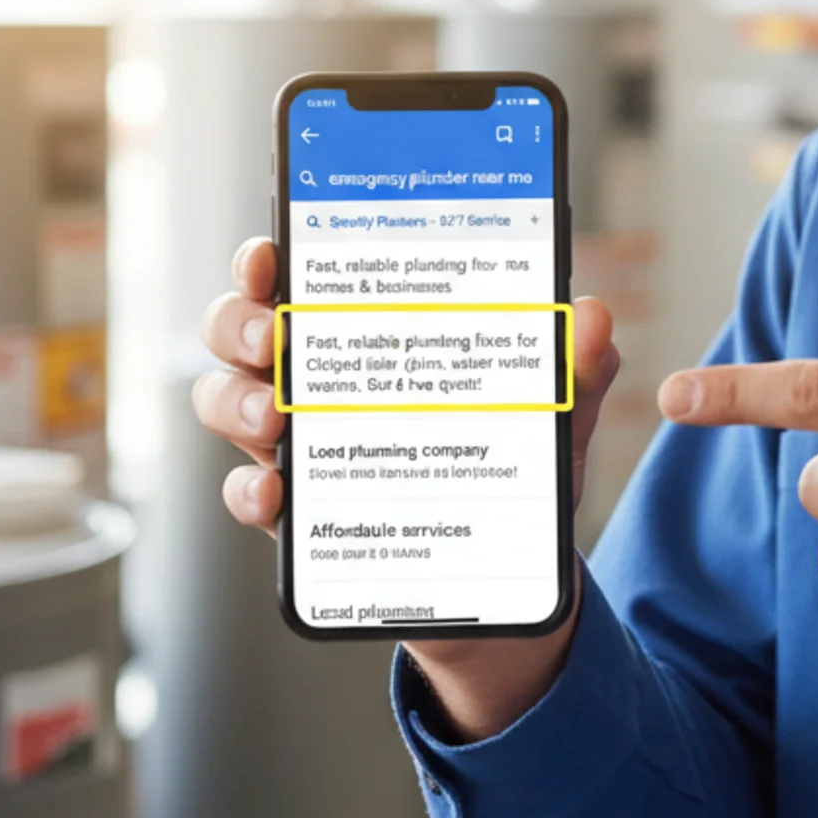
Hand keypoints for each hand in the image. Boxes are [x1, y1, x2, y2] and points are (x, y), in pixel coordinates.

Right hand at [194, 237, 623, 737]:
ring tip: (278, 420)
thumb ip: (574, 364)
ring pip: (225, 400)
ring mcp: (297, 440)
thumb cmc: (512, 455)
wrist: (504, 564)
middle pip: (239, 328)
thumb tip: (592, 316)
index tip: (270, 252)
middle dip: (239, 321)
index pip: (301, 274)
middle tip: (274, 337)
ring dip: (237, 402)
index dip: (269, 257)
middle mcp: (318, 373)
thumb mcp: (553, 408)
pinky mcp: (297, 508)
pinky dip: (249, 490)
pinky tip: (277, 494)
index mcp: (371, 328)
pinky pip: (245, 492)